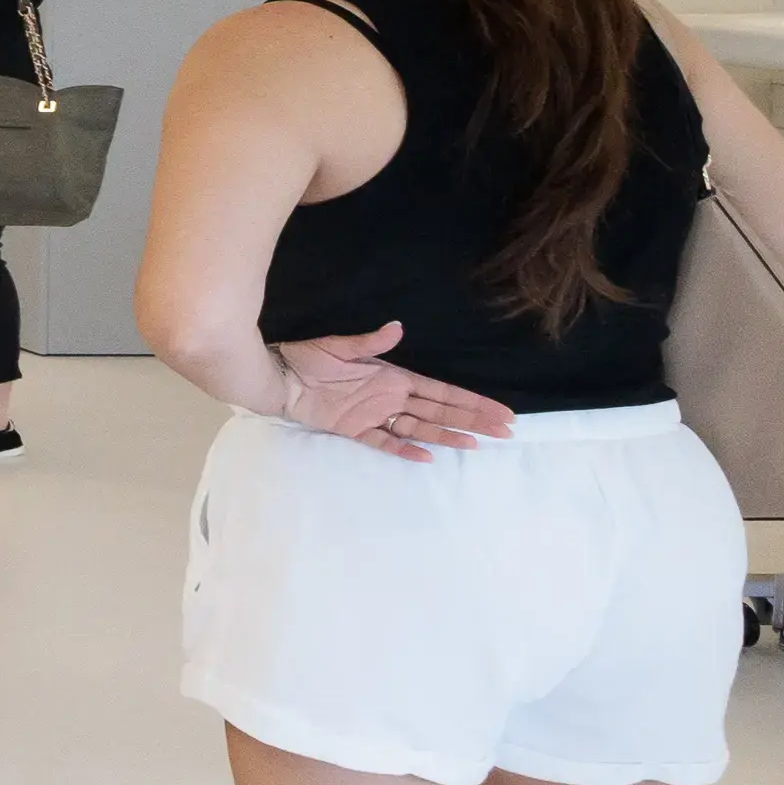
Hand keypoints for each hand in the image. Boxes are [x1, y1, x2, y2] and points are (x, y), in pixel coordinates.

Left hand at [268, 325, 514, 459]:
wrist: (278, 377)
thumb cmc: (308, 358)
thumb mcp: (340, 347)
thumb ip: (371, 342)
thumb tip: (397, 328)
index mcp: (395, 378)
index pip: (443, 391)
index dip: (471, 401)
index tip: (499, 410)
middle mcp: (392, 398)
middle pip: (441, 411)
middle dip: (473, 420)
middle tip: (504, 431)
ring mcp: (376, 416)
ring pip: (421, 429)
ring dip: (448, 436)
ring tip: (477, 444)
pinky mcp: (355, 430)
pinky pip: (385, 442)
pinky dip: (405, 449)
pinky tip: (427, 456)